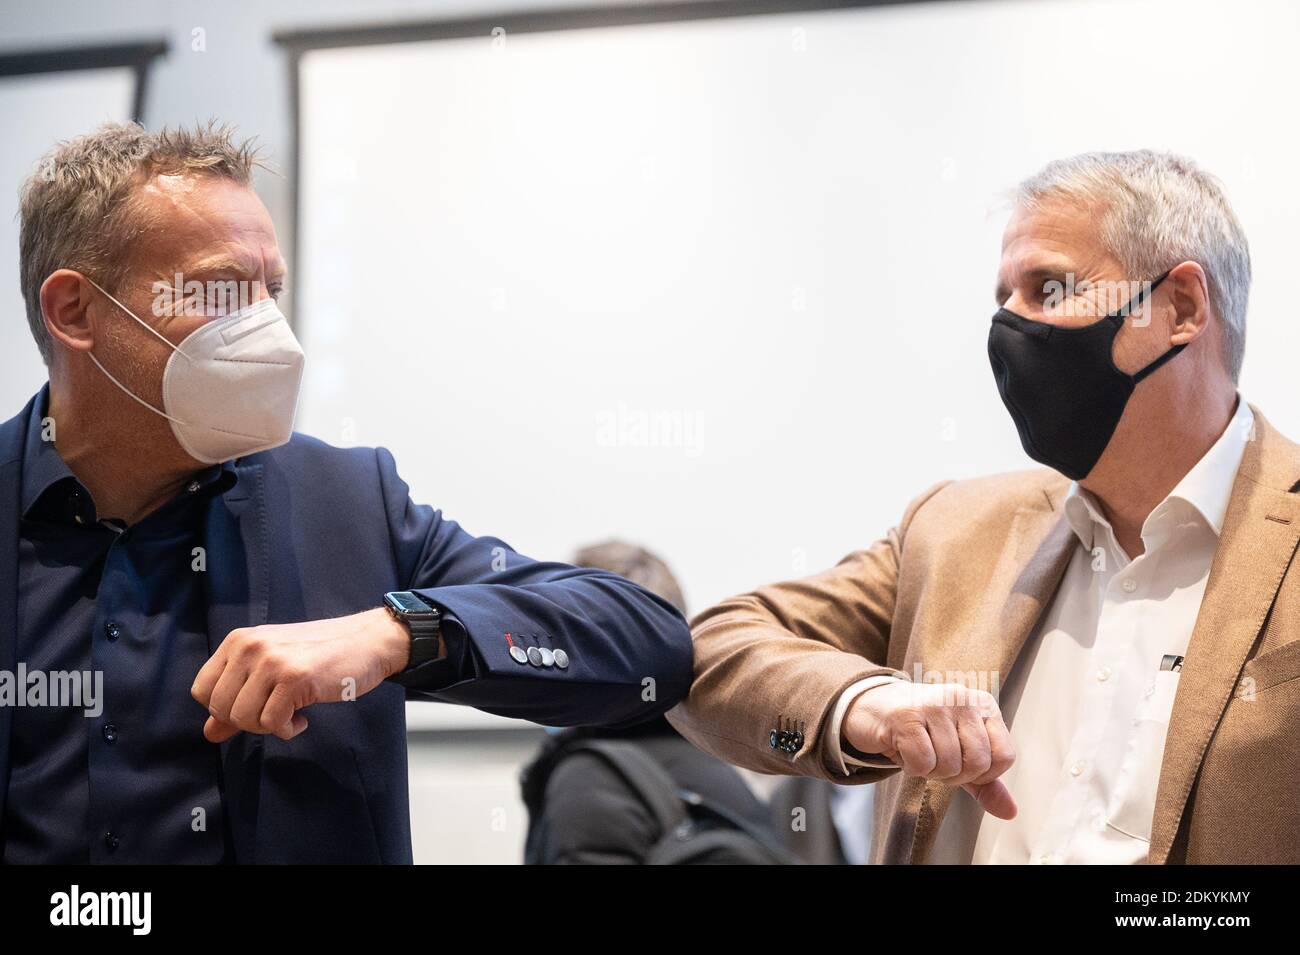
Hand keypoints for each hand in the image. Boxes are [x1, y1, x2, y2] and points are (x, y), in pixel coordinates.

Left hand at [191, 608, 412, 742]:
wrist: (368, 641)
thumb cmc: (321, 655)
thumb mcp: (273, 670)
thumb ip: (239, 698)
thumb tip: (210, 733)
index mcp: (239, 640)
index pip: (201, 690)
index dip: (225, 709)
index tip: (254, 705)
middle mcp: (250, 646)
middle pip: (220, 709)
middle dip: (248, 722)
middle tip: (276, 712)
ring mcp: (272, 661)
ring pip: (243, 719)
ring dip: (269, 727)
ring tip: (291, 713)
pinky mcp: (294, 678)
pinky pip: (272, 724)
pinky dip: (287, 729)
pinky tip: (303, 716)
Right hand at [842, 680, 1017, 819]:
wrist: (875, 708)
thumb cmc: (923, 732)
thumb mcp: (959, 754)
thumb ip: (985, 782)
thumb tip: (1010, 812)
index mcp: (983, 704)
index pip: (1004, 756)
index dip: (983, 774)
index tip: (961, 765)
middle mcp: (962, 698)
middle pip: (978, 763)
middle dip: (954, 775)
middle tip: (936, 761)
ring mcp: (935, 703)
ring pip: (949, 765)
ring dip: (930, 772)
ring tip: (919, 752)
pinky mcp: (907, 714)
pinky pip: (923, 762)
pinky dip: (912, 767)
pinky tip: (904, 750)